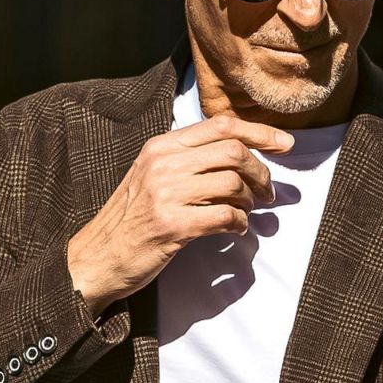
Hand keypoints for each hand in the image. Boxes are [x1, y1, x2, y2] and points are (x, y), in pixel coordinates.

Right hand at [67, 112, 294, 312]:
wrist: (98, 257)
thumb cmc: (130, 220)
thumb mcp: (151, 176)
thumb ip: (187, 161)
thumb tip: (238, 155)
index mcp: (161, 146)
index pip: (222, 125)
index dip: (260, 132)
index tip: (285, 143)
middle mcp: (163, 163)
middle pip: (234, 152)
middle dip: (261, 172)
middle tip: (268, 192)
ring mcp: (166, 194)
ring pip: (233, 185)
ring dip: (250, 202)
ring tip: (246, 213)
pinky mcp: (172, 225)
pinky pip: (225, 217)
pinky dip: (239, 224)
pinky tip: (236, 230)